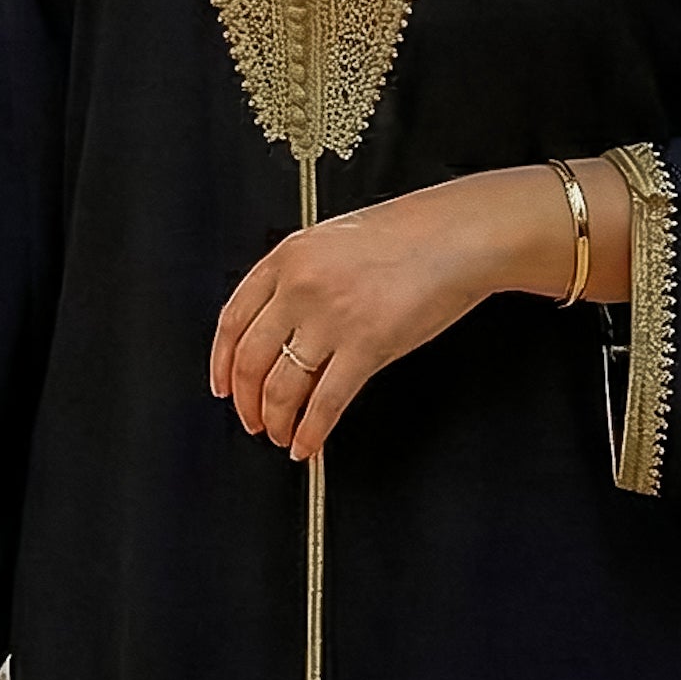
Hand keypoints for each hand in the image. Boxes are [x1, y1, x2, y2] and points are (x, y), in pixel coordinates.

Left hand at [210, 159, 630, 461]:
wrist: (459, 234)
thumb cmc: (409, 234)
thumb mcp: (333, 241)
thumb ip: (299, 277)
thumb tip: (278, 327)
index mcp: (287, 257)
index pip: (232, 320)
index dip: (221, 363)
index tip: (222, 386)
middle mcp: (300, 287)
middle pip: (250, 360)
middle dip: (247, 402)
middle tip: (251, 420)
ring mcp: (331, 318)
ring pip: (282, 387)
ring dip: (276, 421)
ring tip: (280, 435)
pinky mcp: (367, 346)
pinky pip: (325, 402)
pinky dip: (311, 432)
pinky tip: (308, 445)